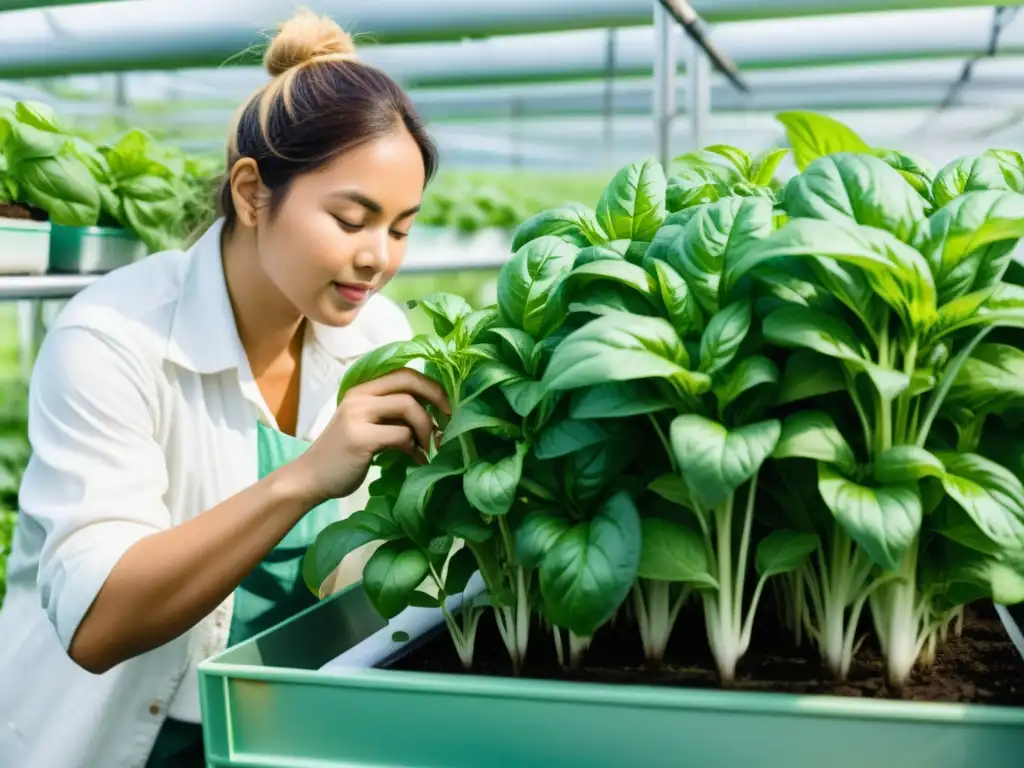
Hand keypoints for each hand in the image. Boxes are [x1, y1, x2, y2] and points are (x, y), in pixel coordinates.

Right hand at [284, 368, 449, 504]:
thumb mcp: (366, 426)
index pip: (404, 373)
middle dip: (437, 398)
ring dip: (427, 429)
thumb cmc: (343, 456)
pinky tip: (416, 459)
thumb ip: (391, 415)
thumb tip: (434, 415)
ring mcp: (357, 415)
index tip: (447, 406)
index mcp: (362, 390)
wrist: (309, 478)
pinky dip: (415, 448)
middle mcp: (359, 396)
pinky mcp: (360, 437)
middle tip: (449, 420)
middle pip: (409, 381)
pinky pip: (401, 434)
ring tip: (429, 448)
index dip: (431, 386)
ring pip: (408, 406)